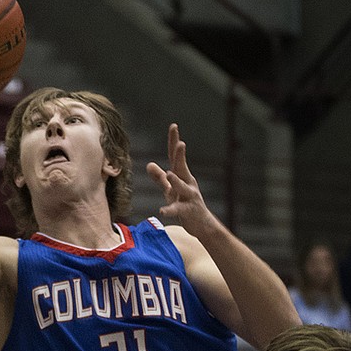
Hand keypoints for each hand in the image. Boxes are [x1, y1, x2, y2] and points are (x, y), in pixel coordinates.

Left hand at [146, 124, 214, 238]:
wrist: (201, 225)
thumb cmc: (185, 204)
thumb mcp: (170, 190)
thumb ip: (160, 178)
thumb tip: (148, 164)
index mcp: (182, 176)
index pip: (176, 156)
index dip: (174, 141)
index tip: (174, 126)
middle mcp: (188, 183)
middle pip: (182, 167)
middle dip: (181, 155)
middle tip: (181, 142)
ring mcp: (189, 197)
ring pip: (183, 188)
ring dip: (176, 181)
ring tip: (169, 174)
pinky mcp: (188, 211)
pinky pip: (178, 210)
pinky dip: (170, 210)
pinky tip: (162, 211)